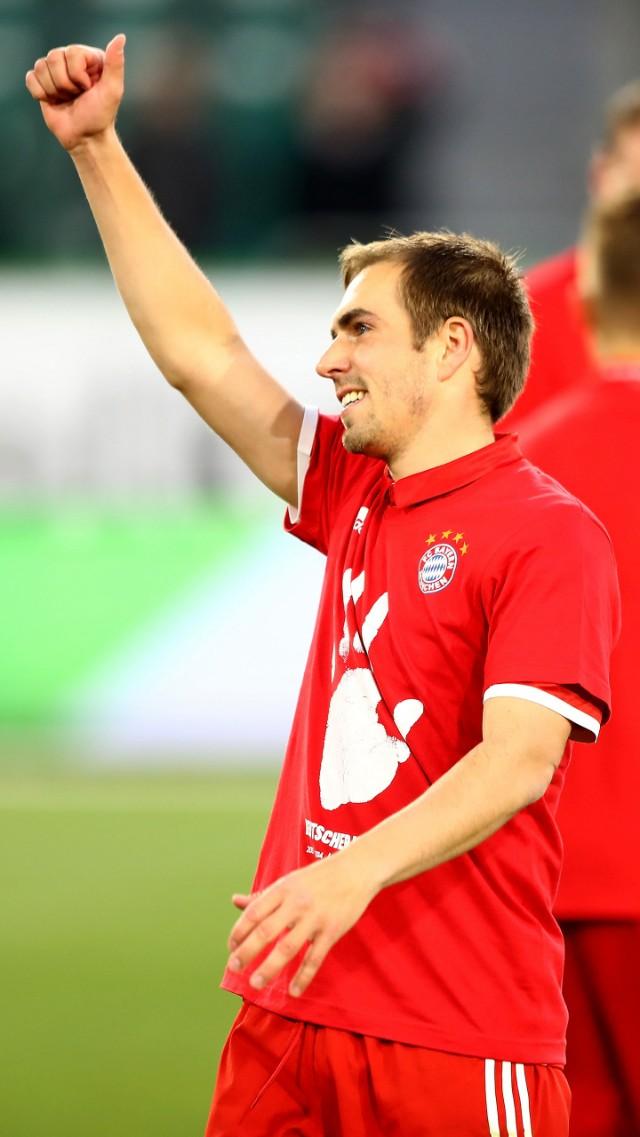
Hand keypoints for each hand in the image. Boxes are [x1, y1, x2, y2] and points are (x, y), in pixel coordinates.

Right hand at [25, 35, 125, 152]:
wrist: (85, 138)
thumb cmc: (100, 116)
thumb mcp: (113, 90)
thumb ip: (115, 64)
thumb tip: (120, 37)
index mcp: (88, 57)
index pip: (71, 52)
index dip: (77, 75)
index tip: (88, 89)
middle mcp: (71, 59)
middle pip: (53, 57)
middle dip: (65, 84)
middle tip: (76, 96)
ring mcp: (55, 70)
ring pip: (41, 67)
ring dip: (54, 90)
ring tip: (66, 99)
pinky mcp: (42, 82)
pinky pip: (30, 78)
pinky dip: (40, 93)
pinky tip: (53, 101)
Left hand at [227, 852, 377, 997]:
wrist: (355, 870)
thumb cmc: (318, 878)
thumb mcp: (288, 882)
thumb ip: (262, 897)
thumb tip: (235, 901)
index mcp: (282, 889)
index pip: (253, 912)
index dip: (239, 932)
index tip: (231, 948)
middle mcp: (296, 903)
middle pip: (266, 931)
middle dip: (247, 952)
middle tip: (234, 968)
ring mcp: (315, 918)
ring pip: (288, 948)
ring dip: (269, 968)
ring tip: (256, 983)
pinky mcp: (332, 931)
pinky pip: (315, 958)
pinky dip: (303, 976)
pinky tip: (293, 991)